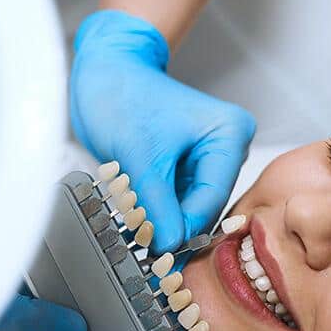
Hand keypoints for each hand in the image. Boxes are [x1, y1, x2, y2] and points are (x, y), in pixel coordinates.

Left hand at [70, 9, 255, 251]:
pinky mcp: (184, 169)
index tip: (163, 255)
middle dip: (174, 227)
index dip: (186, 228)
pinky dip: (155, 212)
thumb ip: (156, 203)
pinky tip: (137, 222)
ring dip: (162, 222)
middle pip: (204, 205)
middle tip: (150, 257)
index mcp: (229, 134)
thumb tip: (169, 243)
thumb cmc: (123, 95)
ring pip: (187, 208)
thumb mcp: (140, 155)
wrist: (101, 73)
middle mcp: (225, 147)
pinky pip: (173, 201)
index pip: (213, 196)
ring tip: (137, 236)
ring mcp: (205, 160)